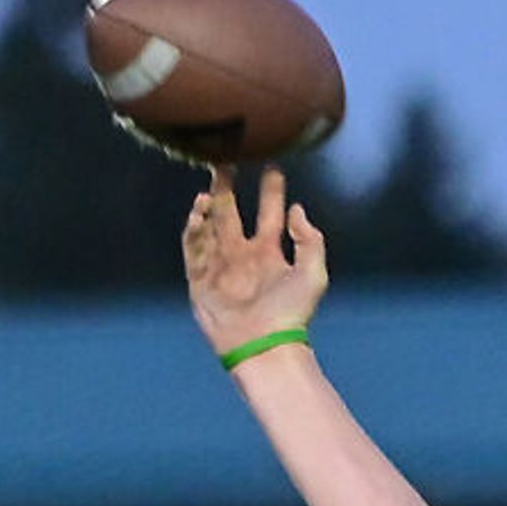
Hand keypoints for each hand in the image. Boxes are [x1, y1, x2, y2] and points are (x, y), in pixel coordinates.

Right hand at [182, 166, 325, 359]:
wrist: (265, 345)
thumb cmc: (293, 314)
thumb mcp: (314, 274)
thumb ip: (310, 240)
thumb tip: (297, 209)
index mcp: (270, 253)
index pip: (268, 213)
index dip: (271, 190)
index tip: (272, 166)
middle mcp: (242, 255)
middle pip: (231, 212)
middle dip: (226, 187)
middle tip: (224, 160)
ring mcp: (220, 266)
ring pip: (209, 226)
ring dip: (208, 207)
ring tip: (210, 192)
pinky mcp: (200, 280)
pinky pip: (193, 247)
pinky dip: (194, 229)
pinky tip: (200, 213)